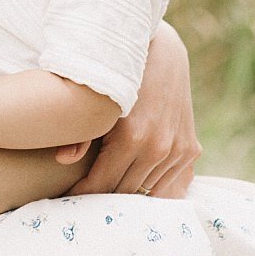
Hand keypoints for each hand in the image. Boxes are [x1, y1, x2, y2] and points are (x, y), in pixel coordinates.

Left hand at [69, 23, 199, 197]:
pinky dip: (152, 190)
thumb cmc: (119, 80)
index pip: (102, 184)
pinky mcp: (190, 150)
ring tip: (107, 195)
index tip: (68, 196)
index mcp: (132, 138)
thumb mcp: (97, 103)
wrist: (161, 56)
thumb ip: (80, 134)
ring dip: (127, 196)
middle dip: (102, 197)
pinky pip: (171, 184)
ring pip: (148, 192)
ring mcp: (178, 151)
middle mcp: (158, 148)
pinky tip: (135, 188)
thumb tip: (63, 160)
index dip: (82, 194)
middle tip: (84, 199)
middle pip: (124, 192)